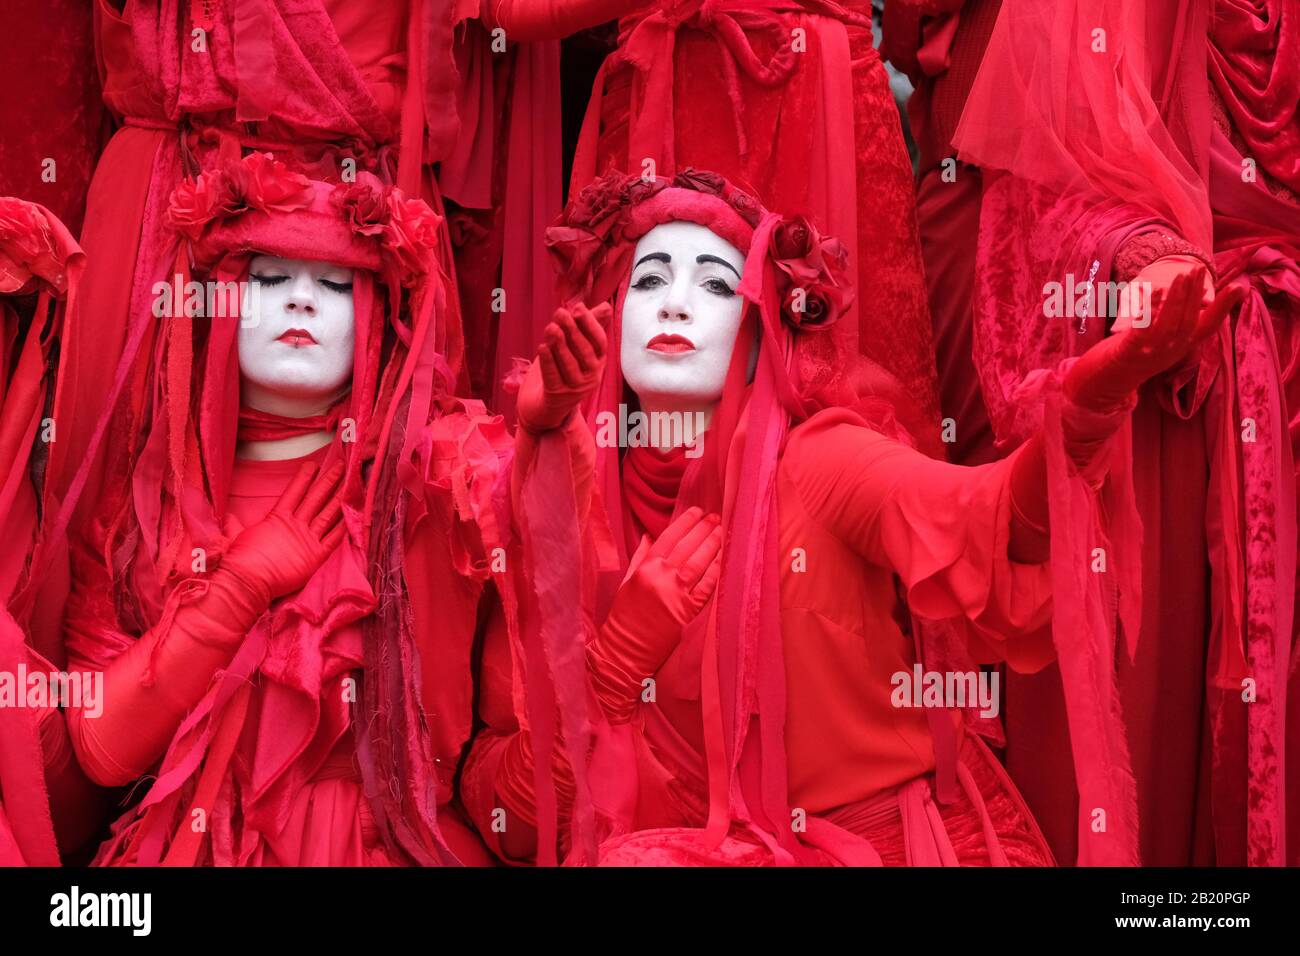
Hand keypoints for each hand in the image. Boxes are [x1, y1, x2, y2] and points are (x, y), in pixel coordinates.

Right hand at [219, 460, 346, 601]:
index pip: (294, 492)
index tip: (314, 464)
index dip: (305, 478)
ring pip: (328, 514)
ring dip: (339, 498)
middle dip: (329, 481)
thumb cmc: (241, 559)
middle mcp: (295, 524)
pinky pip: (333, 539)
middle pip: (316, 498)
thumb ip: (233, 525)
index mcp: (277, 518)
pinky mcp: (316, 556)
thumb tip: (225, 516)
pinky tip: (352, 515)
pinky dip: (343, 527)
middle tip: (342, 466)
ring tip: (350, 484)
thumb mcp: (235, 536)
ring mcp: (308, 539)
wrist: (249, 580)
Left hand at [516, 303, 609, 431]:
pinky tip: (542, 346)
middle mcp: (591, 377)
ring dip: (560, 345)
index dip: (590, 325)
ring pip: (569, 364)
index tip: (577, 308)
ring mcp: (575, 389)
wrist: (548, 404)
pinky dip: (548, 361)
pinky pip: (553, 376)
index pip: (600, 342)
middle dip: (572, 330)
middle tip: (560, 313)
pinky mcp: (558, 396)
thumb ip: (589, 326)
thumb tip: (607, 306)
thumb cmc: (564, 369)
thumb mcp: (577, 346)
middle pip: (584, 352)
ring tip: (550, 327)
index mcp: (598, 362)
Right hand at [588, 507, 722, 720]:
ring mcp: (675, 595)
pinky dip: (715, 572)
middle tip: (716, 517)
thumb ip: (640, 557)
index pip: (669, 538)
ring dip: (712, 546)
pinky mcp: (687, 612)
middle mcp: (661, 578)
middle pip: (687, 547)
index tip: (697, 512)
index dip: (685, 523)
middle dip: (703, 530)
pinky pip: (705, 588)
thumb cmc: (624, 616)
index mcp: (645, 568)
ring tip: (722, 532)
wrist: (625, 650)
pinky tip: (723, 560)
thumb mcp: (627, 582)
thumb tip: (650, 536)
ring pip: (698, 563)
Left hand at [1066, 269, 1242, 411]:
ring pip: (1170, 323)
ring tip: (1181, 275)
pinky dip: (1152, 308)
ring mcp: (1152, 353)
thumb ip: (1177, 321)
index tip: (1239, 286)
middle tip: (1198, 269)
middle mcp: (1171, 351)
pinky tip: (1156, 291)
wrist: (1107, 382)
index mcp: (1181, 347)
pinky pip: (1144, 327)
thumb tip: (1195, 293)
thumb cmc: (1135, 354)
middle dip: (1195, 294)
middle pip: (1190, 320)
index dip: (1224, 307)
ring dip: (1178, 298)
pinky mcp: (1132, 351)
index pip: (1209, 327)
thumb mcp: (1163, 340)